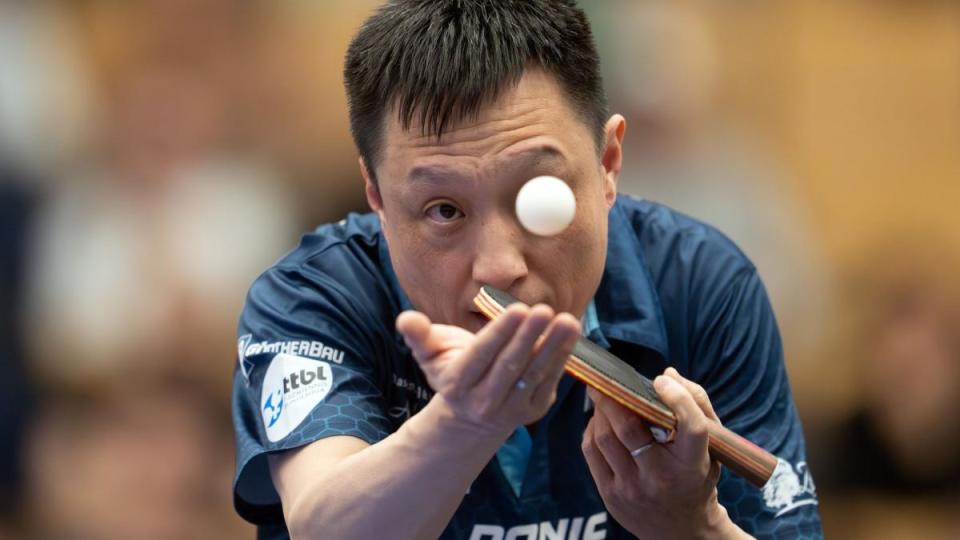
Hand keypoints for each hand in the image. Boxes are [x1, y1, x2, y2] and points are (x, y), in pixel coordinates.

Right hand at [396, 304, 580, 436]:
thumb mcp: (428, 355)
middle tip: (544, 310)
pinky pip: (549, 382)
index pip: (481, 356)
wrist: (470, 419)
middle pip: (509, 365)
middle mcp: (484, 400)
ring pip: (533, 374)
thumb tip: (405, 318)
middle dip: (528, 337)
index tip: (517, 309)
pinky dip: (561, 359)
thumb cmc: (451, 372)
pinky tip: (570, 336)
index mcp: (457, 383)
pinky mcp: (533, 410)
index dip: (499, 334)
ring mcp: (511, 409)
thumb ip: (418, 335)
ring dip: (553, 347)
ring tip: (567, 322)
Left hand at [581, 368, 748, 538]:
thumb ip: (696, 404)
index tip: (661, 381)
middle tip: (609, 380)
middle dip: (614, 396)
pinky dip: (592, 429)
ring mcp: (633, 489)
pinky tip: (601, 422)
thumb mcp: (711, 445)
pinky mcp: (611, 496)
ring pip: (604, 437)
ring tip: (604, 399)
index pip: (690, 426)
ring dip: (600, 411)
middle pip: (630, 428)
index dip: (677, 397)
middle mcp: (662, 478)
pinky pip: (591, 451)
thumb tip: (666, 374)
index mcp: (693, 464)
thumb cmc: (696, 475)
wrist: (683, 530)